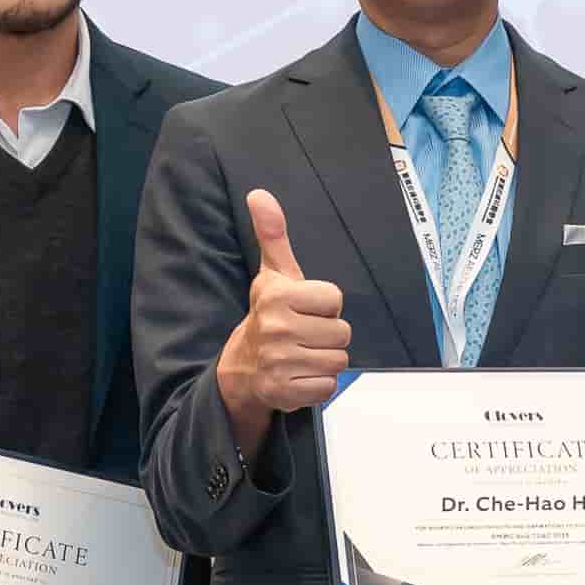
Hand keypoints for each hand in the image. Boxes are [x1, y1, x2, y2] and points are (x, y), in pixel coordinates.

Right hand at [215, 187, 354, 423]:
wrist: (242, 368)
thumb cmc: (269, 316)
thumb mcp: (273, 275)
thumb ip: (273, 234)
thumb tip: (259, 194)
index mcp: (277, 295)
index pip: (335, 299)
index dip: (326, 306)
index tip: (305, 310)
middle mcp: (276, 327)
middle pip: (342, 332)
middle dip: (328, 336)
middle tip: (304, 336)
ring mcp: (279, 361)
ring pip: (338, 360)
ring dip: (325, 360)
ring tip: (302, 355)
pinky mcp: (284, 391)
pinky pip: (328, 387)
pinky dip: (319, 384)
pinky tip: (300, 375)